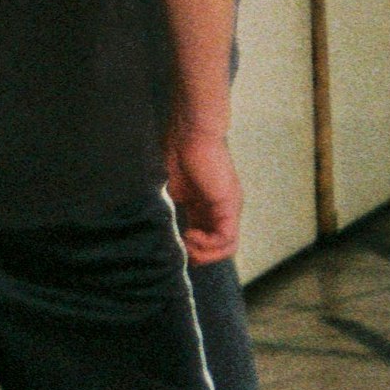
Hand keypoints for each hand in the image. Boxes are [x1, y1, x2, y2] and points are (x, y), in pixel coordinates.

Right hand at [169, 128, 243, 265]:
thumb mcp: (170, 191)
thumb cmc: (176, 153)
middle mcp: (221, 211)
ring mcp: (228, 209)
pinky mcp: (229, 206)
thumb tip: (160, 232)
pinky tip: (190, 235)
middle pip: (219, 249)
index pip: (206, 240)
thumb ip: (170, 211)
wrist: (188, 132)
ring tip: (186, 244)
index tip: (172, 245)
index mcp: (206, 207)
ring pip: (226, 248)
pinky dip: (207, 244)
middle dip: (198, 256)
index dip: (190, 250)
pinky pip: (226, 238)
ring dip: (204, 253)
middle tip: (180, 251)